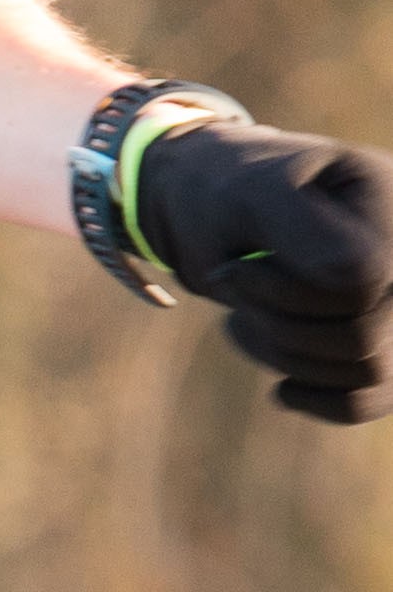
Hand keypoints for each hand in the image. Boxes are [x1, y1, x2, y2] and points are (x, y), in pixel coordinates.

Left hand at [134, 116, 392, 421]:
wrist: (215, 206)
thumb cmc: (228, 191)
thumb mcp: (247, 191)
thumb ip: (298, 224)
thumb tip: (365, 278)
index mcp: (392, 207)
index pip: (361, 290)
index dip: (286, 295)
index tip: (231, 269)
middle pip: (363, 340)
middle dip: (279, 325)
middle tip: (232, 287)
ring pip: (368, 374)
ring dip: (286, 355)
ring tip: (245, 314)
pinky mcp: (385, 346)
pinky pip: (369, 399)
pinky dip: (316, 397)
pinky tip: (281, 383)